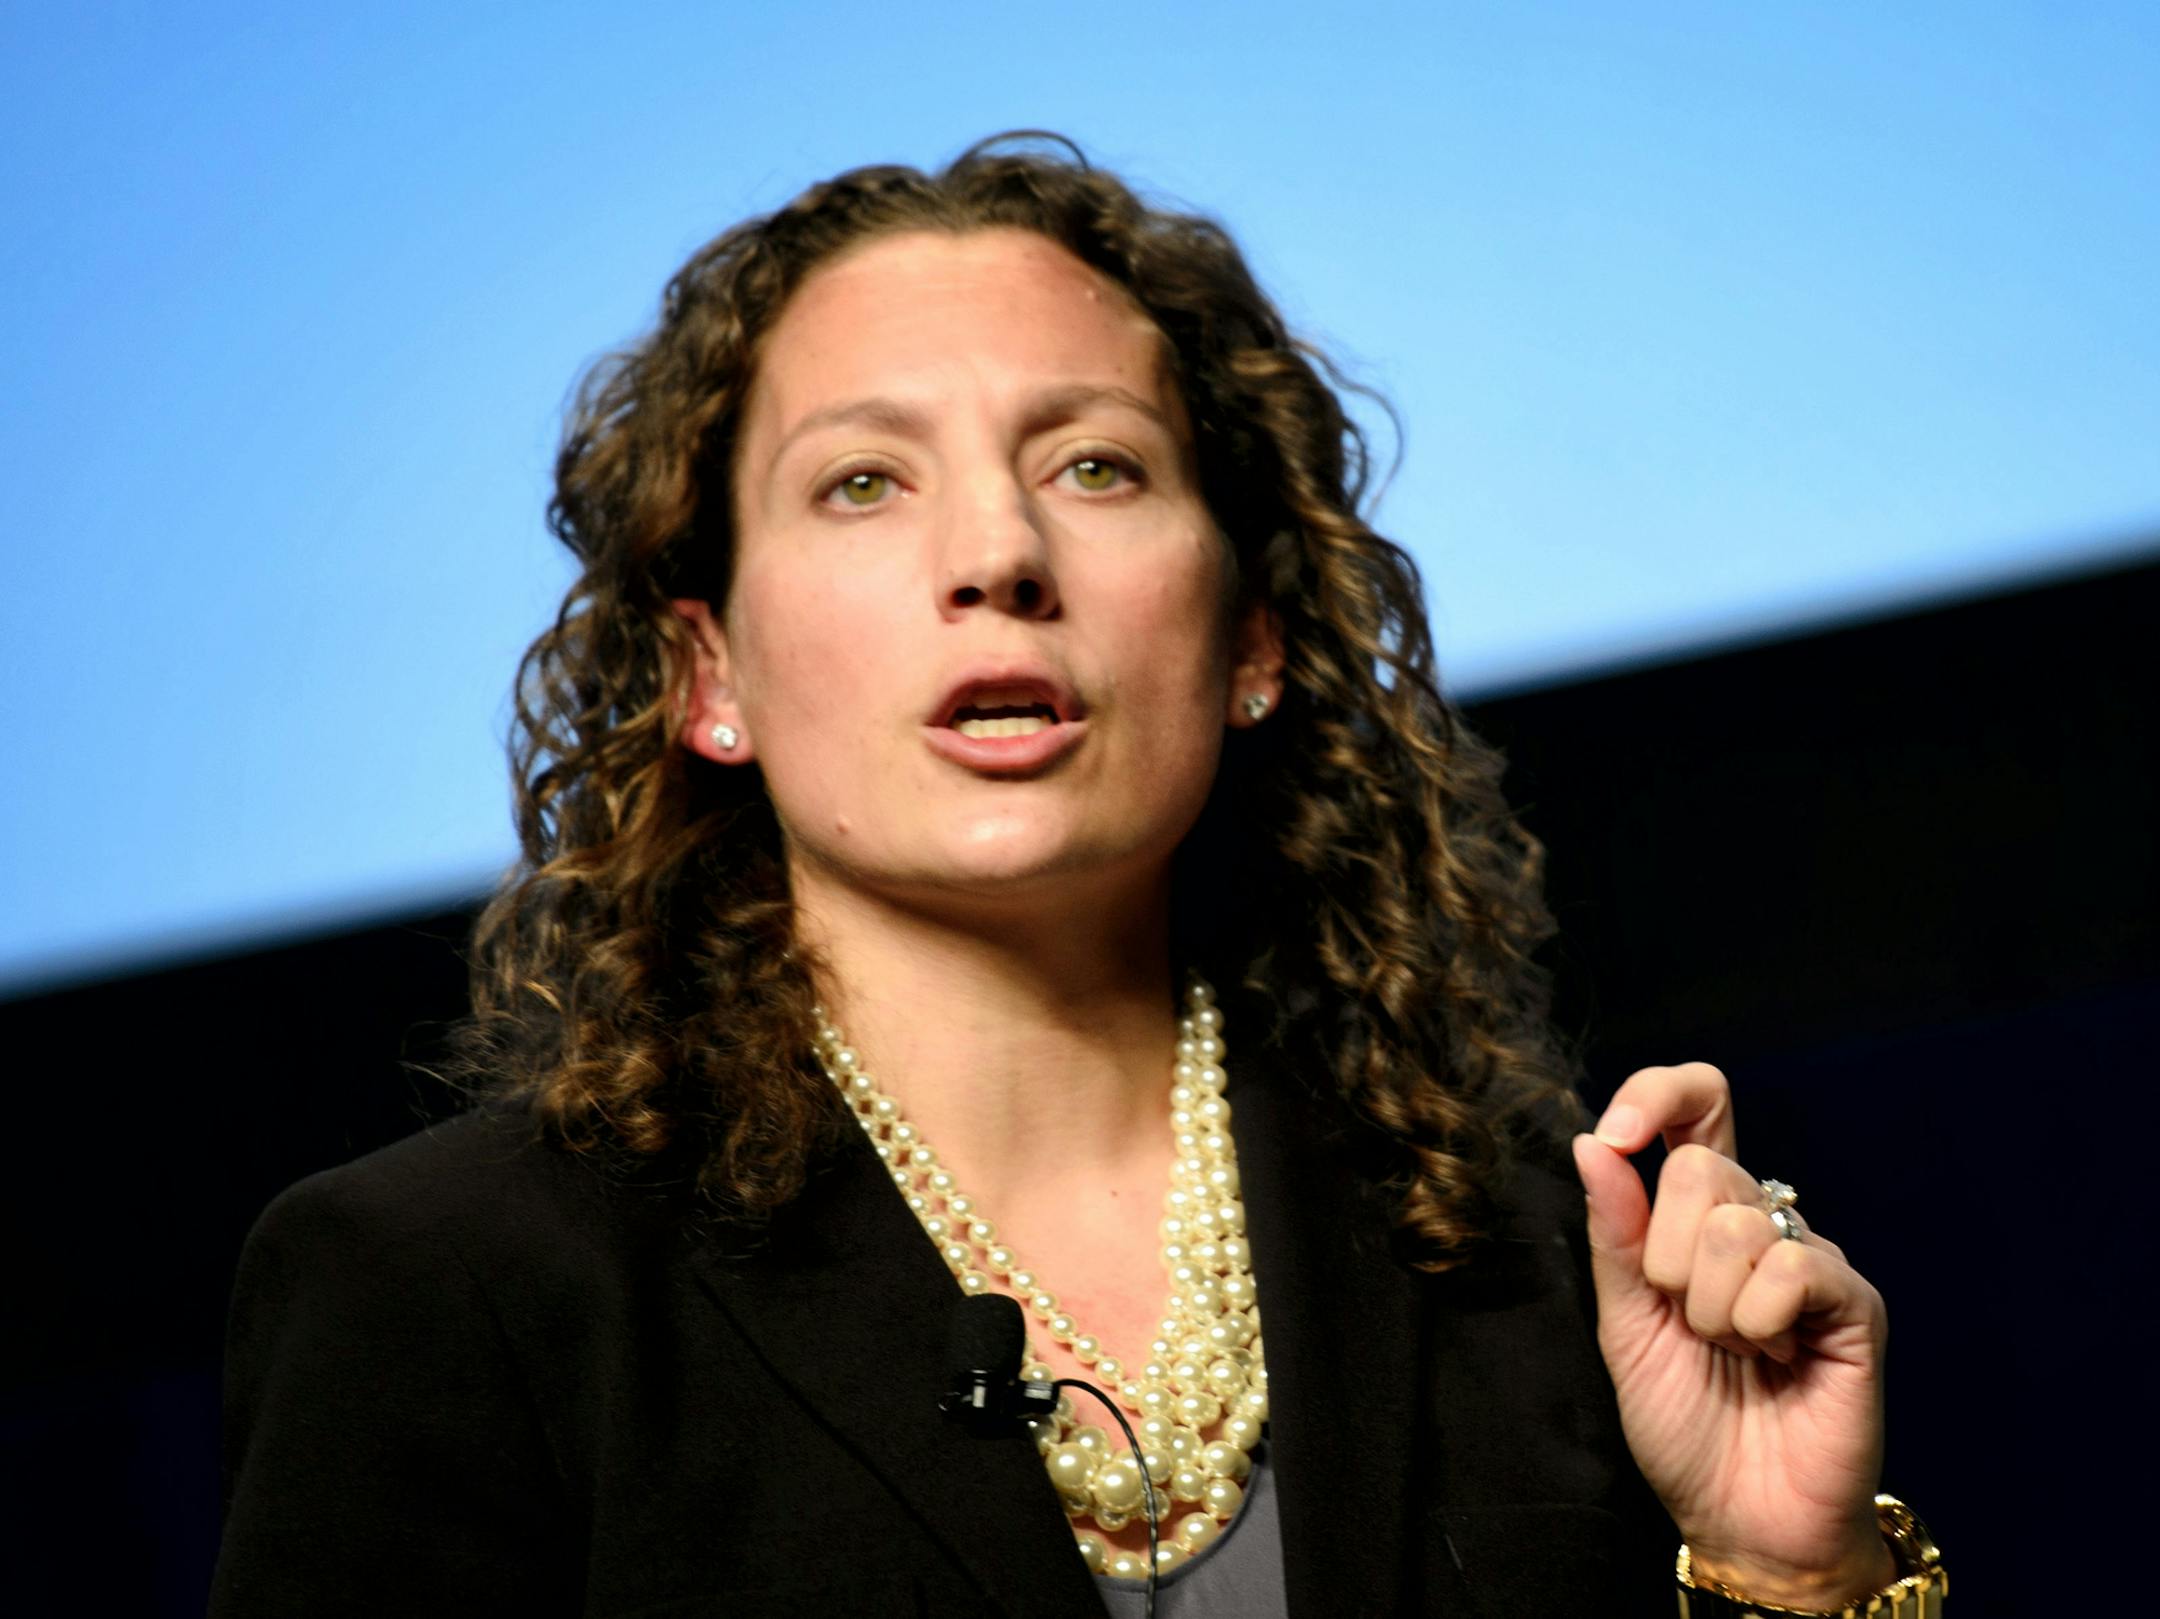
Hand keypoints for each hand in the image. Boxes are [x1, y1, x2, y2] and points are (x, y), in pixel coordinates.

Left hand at [1571, 1063, 1896, 1608]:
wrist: (1738, 1516)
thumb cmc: (1685, 1424)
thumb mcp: (1625, 1323)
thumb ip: (1614, 1234)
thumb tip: (1597, 1142)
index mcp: (1701, 1217)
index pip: (1698, 1106)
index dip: (1656, 1095)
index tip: (1620, 1135)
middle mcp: (1763, 1224)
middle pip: (1702, 1168)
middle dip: (1665, 1260)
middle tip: (1690, 1323)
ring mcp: (1811, 1259)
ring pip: (1735, 1226)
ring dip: (1709, 1309)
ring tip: (1736, 1354)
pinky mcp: (1853, 1303)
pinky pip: (1789, 1269)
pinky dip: (1757, 1324)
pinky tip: (1775, 1360)